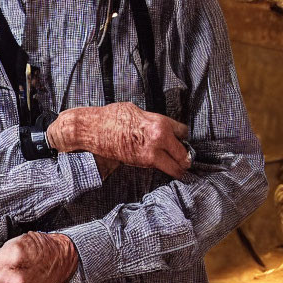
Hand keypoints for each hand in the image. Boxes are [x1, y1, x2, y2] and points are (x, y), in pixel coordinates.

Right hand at [47, 102, 190, 179]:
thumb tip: (161, 128)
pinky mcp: (143, 162)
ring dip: (178, 168)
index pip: (184, 131)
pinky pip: (162, 168)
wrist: (95, 129)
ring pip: (176, 166)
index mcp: (159, 122)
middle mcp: (160, 136)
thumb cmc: (113, 117)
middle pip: (184, 152)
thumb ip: (152, 121)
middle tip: (186, 161)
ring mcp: (152, 151)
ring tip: (180, 170)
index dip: (184, 138)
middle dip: (186, 157)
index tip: (183, 141)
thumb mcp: (137, 112)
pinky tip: (167, 169)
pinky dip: (166, 169)